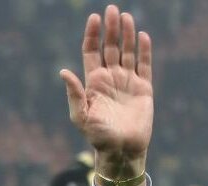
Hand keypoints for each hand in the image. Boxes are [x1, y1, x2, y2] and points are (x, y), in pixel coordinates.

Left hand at [61, 5, 152, 185]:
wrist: (121, 150)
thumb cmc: (97, 136)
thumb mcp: (81, 115)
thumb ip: (74, 93)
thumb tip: (64, 71)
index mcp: (93, 83)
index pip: (91, 53)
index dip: (92, 36)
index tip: (93, 18)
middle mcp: (110, 79)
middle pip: (110, 48)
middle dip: (110, 29)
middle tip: (112, 10)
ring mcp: (127, 82)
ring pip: (127, 52)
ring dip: (127, 35)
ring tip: (126, 17)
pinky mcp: (143, 88)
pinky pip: (144, 65)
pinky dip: (143, 50)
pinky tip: (142, 36)